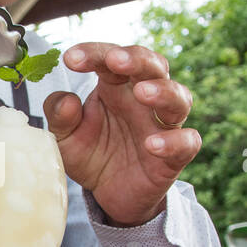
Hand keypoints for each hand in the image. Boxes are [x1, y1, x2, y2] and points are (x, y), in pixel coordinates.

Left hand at [43, 43, 200, 226]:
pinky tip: (152, 144)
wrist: (109, 193)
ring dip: (163, 91)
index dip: (93, 53)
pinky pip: (187, 142)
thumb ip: (59, 116)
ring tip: (142, 92)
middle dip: (136, 58)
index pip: (110, 58)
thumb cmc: (91, 153)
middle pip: (153, 65)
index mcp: (116, 85)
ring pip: (178, 97)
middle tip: (115, 59)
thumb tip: (66, 101)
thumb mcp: (64, 136)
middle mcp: (143, 99)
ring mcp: (162, 125)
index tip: (70, 58)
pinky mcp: (175, 155)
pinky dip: (175, 141)